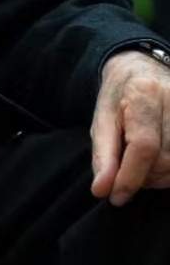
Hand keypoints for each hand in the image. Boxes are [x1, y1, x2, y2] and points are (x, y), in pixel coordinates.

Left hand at [91, 49, 169, 205]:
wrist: (143, 68)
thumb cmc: (119, 95)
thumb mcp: (102, 117)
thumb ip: (103, 154)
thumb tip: (101, 190)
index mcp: (143, 94)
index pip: (143, 145)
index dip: (130, 176)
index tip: (116, 197)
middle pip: (165, 158)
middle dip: (143, 178)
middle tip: (126, 177)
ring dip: (159, 177)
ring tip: (141, 168)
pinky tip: (159, 165)